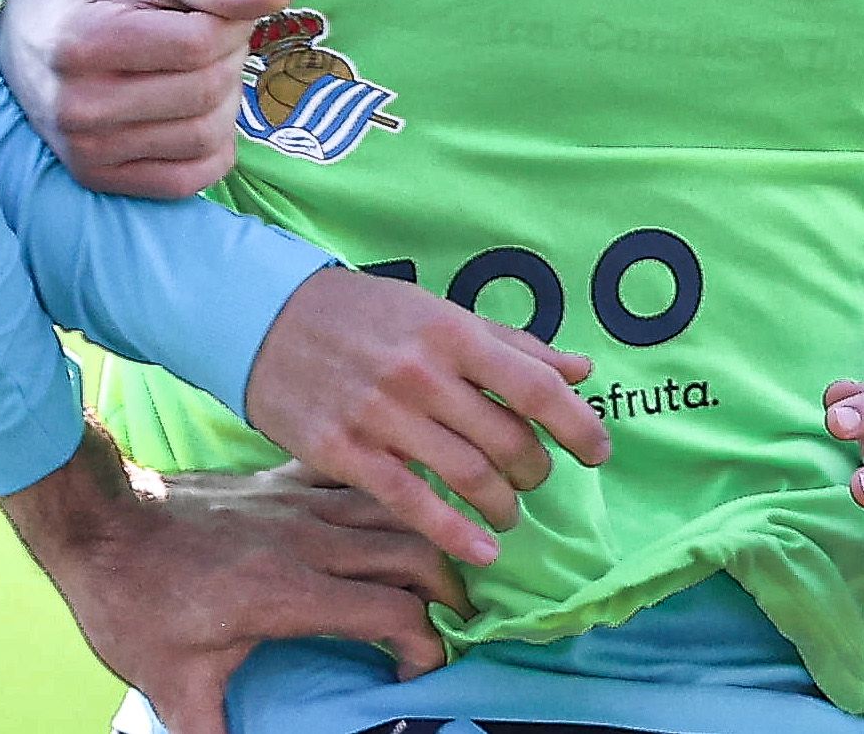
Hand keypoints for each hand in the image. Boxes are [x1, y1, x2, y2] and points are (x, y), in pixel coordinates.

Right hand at [1, 0, 286, 199]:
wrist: (31, 34)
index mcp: (83, 41)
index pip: (200, 42)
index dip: (233, 22)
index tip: (223, 11)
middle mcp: (76, 104)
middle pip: (207, 90)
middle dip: (231, 58)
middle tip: (213, 40)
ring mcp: (84, 150)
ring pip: (205, 135)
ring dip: (226, 101)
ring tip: (202, 73)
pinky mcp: (97, 179)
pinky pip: (191, 180)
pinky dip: (215, 149)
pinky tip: (197, 114)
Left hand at [1, 433, 462, 733]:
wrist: (99, 522)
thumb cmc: (135, 604)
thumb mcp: (170, 684)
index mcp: (293, 593)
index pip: (394, 614)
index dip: (423, 649)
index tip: (411, 676)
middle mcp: (312, 541)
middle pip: (415, 554)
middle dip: (449, 591)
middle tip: (457, 620)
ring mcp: (300, 502)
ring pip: (395, 509)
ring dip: (429, 539)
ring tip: (443, 569)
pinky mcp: (283, 478)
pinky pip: (357, 477)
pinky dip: (388, 492)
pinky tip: (395, 509)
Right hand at [241, 265, 613, 568]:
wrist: (264, 317)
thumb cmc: (365, 314)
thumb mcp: (439, 312)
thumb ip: (512, 345)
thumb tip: (582, 369)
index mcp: (452, 332)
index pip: (536, 386)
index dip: (578, 424)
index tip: (599, 451)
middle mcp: (421, 374)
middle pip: (507, 439)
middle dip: (535, 470)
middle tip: (536, 480)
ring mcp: (380, 415)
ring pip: (467, 476)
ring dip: (502, 505)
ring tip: (508, 513)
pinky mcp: (342, 452)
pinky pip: (411, 503)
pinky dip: (455, 534)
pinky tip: (482, 552)